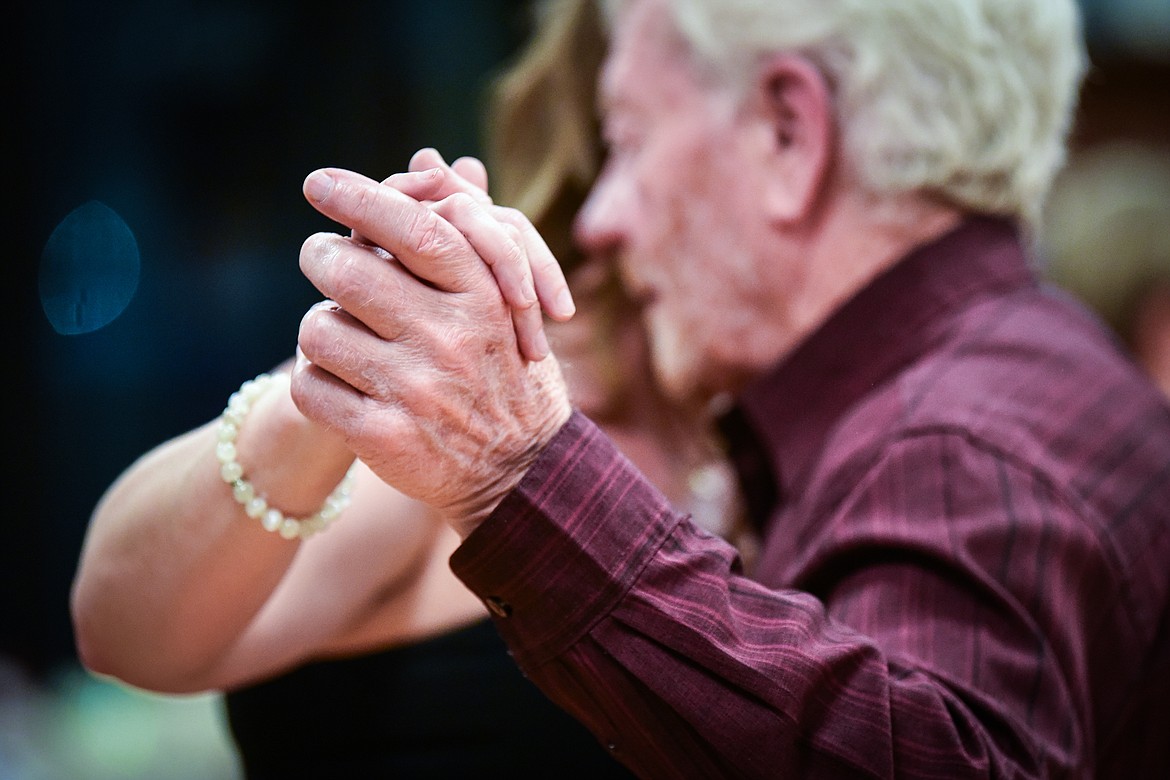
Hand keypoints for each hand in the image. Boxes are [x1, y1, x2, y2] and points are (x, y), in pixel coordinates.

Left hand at [292, 167, 572, 534]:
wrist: (523, 473)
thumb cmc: (506, 371)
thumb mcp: (506, 301)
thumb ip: (466, 230)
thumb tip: (427, 161)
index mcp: (484, 297)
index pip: (415, 229)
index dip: (360, 198)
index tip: (319, 182)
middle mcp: (451, 338)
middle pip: (347, 270)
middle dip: (323, 259)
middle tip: (326, 263)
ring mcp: (416, 390)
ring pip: (318, 328)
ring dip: (321, 328)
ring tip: (345, 338)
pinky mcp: (384, 437)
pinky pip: (309, 386)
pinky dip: (314, 380)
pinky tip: (340, 383)